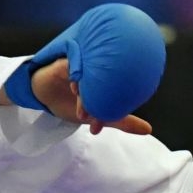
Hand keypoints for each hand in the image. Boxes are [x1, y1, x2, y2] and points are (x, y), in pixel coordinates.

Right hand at [27, 59, 152, 136]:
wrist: (44, 95)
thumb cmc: (73, 101)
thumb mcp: (98, 114)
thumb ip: (121, 120)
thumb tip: (148, 129)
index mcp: (106, 79)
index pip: (120, 85)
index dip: (119, 102)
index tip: (114, 117)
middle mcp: (95, 70)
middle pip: (107, 78)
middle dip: (102, 102)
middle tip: (97, 119)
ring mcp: (81, 65)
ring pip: (91, 72)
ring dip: (89, 91)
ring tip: (84, 111)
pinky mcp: (64, 62)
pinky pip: (72, 64)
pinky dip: (76, 75)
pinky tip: (76, 90)